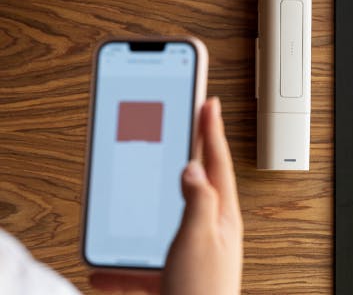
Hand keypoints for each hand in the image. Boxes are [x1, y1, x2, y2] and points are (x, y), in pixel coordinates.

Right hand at [90, 97, 243, 293]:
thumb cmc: (204, 293)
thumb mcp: (199, 240)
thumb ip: (196, 202)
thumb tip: (192, 166)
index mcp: (221, 216)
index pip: (217, 162)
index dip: (211, 130)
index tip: (208, 102)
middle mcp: (211, 229)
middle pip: (198, 182)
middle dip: (187, 153)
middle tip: (182, 126)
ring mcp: (193, 250)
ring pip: (168, 217)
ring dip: (151, 204)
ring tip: (140, 186)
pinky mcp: (175, 274)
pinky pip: (147, 262)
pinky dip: (126, 265)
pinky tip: (105, 271)